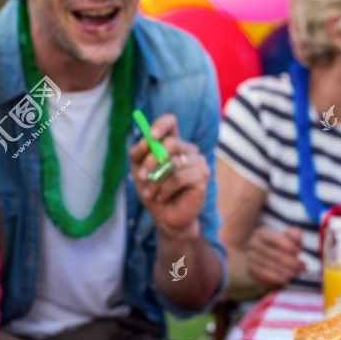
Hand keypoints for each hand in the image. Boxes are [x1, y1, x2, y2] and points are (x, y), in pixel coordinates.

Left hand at [129, 114, 208, 237]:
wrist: (166, 217)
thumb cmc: (153, 191)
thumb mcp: (138, 170)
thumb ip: (137, 153)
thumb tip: (145, 141)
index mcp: (173, 143)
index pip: (170, 121)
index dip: (161, 125)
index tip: (151, 136)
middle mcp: (188, 148)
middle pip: (170, 142)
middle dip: (150, 161)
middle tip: (140, 176)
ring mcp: (198, 161)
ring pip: (172, 162)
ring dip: (155, 180)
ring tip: (150, 192)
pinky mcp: (202, 176)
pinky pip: (178, 177)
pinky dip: (164, 189)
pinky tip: (161, 197)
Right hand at [245, 226, 305, 288]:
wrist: (265, 259)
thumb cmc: (280, 247)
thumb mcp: (288, 238)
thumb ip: (294, 234)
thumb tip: (298, 237)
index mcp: (262, 233)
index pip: (273, 238)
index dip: (287, 245)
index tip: (299, 252)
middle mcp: (253, 243)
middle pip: (273, 253)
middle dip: (290, 261)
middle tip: (302, 266)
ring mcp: (250, 256)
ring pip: (269, 264)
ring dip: (285, 270)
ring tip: (297, 273)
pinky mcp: (251, 269)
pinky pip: (263, 274)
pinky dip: (276, 277)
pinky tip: (285, 279)